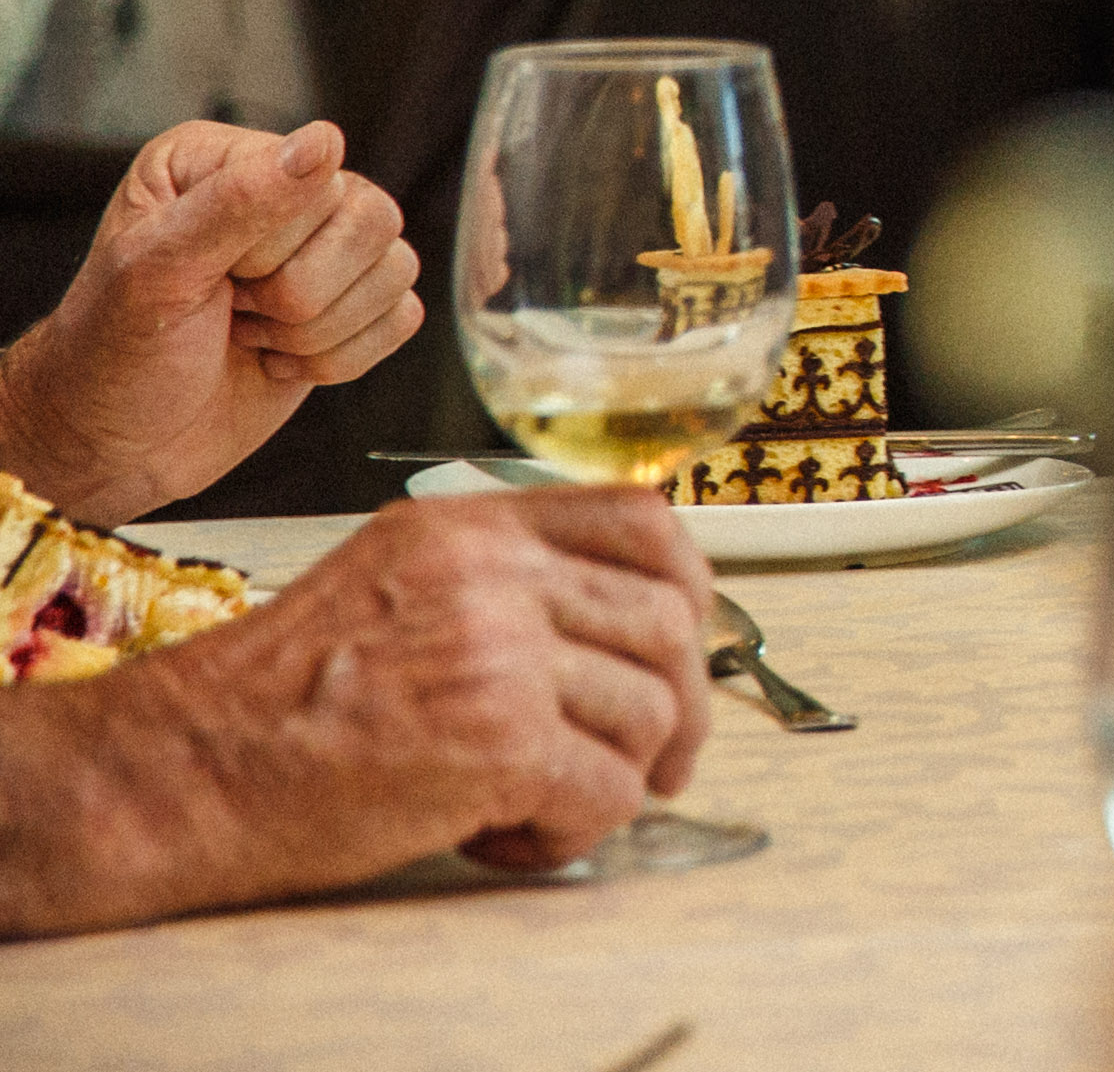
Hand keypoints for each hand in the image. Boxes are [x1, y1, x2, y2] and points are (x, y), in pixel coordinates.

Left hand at [0, 118, 420, 522]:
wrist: (114, 447)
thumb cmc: (111, 357)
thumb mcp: (155, 274)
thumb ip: (236, 203)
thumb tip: (325, 140)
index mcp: (225, 160)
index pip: (320, 183)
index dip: (274, 250)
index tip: (212, 282)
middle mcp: (282, 193)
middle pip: (373, 222)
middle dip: (299, 296)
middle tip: (232, 313)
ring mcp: (322, 251)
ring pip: (397, 270)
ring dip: (317, 333)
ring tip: (251, 337)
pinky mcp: (350, 308)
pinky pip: (404, 318)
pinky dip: (341, 358)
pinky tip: (278, 361)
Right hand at [0, 488, 715, 931]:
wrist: (176, 772)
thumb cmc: (268, 704)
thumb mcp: (390, 588)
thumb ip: (498, 585)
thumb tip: (617, 630)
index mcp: (469, 528)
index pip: (643, 522)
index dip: (690, 588)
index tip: (687, 645)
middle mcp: (494, 575)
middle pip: (666, 623)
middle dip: (680, 706)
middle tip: (653, 763)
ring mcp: (500, 654)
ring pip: (650, 712)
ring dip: (614, 778)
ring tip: (533, 807)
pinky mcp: (499, 742)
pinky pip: (607, 792)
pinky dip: (572, 834)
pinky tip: (504, 839)